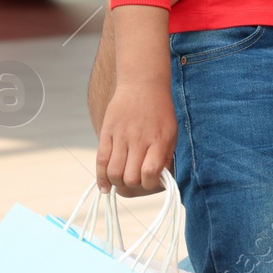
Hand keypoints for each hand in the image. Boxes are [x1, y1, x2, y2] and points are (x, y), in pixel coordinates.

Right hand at [96, 81, 175, 197]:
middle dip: (133, 187)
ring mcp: (121, 136)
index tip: (151, 182)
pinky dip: (101, 178)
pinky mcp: (107, 133)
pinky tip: (105, 187)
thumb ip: (165, 157)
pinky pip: (101, 161)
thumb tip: (159, 181)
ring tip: (121, 183)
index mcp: (159, 140)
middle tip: (134, 184)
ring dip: (117, 184)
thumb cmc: (160, 111)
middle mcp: (139, 140)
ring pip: (114, 172)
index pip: (150, 173)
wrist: (142, 84)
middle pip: (130, 177)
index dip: (150, 185)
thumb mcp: (171, 132)